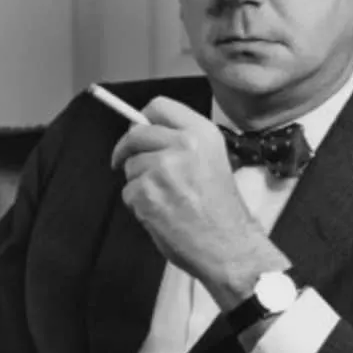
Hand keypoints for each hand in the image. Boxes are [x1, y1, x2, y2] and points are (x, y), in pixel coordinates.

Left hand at [111, 96, 288, 308]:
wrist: (228, 246)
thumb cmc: (223, 210)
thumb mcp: (214, 160)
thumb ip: (183, 142)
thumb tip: (145, 133)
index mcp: (202, 133)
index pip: (159, 106)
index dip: (143, 119)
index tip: (138, 129)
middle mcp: (183, 144)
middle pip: (136, 134)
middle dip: (126, 149)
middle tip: (124, 161)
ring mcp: (163, 168)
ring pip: (130, 166)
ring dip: (138, 182)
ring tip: (164, 199)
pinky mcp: (146, 193)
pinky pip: (128, 192)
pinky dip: (138, 204)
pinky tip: (160, 213)